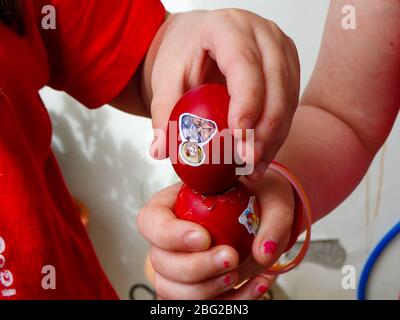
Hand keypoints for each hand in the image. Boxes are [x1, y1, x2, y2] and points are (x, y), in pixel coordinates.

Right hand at [137, 171, 294, 299]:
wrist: (265, 216)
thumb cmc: (257, 198)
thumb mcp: (271, 196)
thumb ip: (274, 219)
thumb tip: (263, 252)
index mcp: (172, 205)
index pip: (151, 220)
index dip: (169, 234)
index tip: (204, 237)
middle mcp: (169, 238)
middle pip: (159, 261)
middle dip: (195, 267)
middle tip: (230, 257)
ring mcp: (178, 266)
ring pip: (171, 289)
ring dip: (206, 289)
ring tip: (239, 274)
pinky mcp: (194, 287)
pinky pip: (199, 305)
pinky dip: (230, 302)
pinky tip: (257, 285)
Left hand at [141, 9, 299, 179]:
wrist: (199, 41)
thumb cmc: (185, 53)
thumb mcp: (166, 77)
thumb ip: (164, 111)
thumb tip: (161, 150)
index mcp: (228, 27)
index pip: (245, 65)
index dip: (247, 102)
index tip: (239, 136)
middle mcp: (262, 34)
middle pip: (275, 85)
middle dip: (264, 130)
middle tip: (246, 161)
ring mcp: (280, 50)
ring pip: (287, 99)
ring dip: (272, 138)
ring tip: (253, 167)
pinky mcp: (288, 68)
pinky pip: (290, 106)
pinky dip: (276, 134)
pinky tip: (261, 156)